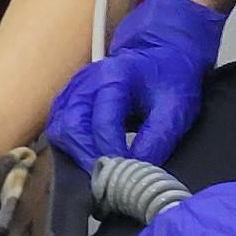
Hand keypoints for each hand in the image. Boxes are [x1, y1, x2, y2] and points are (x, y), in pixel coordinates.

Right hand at [46, 0, 226, 170]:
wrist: (161, 53)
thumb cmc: (170, 78)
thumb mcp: (177, 108)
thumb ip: (158, 138)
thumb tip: (139, 169)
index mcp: (114, 77)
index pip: (102, 122)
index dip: (111, 154)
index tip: (125, 177)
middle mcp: (86, 81)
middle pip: (71, 125)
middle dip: (87, 158)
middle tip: (107, 182)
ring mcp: (74, 87)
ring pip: (59, 127)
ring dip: (75, 153)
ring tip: (98, 174)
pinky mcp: (69, 97)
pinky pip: (58, 124)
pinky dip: (68, 145)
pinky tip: (86, 159)